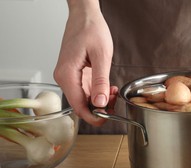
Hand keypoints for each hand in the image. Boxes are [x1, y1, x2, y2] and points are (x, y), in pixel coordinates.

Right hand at [54, 0, 116, 125]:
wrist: (85, 15)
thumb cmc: (91, 29)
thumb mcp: (101, 56)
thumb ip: (100, 81)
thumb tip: (100, 103)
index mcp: (67, 75)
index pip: (78, 107)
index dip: (94, 117)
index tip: (110, 117)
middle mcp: (64, 79)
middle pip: (81, 106)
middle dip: (100, 108)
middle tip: (116, 100)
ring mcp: (69, 78)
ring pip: (85, 100)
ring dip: (101, 101)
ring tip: (114, 91)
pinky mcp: (75, 75)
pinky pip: (86, 91)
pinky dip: (98, 93)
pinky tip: (109, 87)